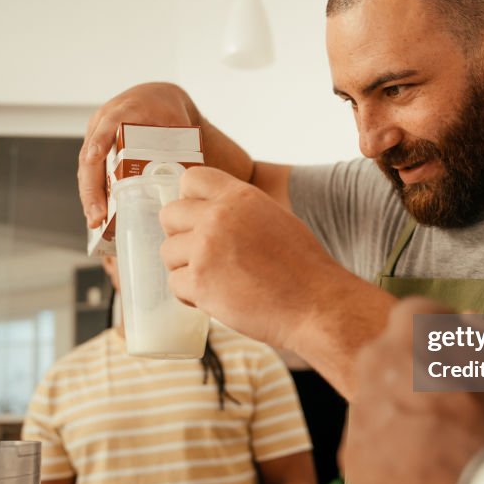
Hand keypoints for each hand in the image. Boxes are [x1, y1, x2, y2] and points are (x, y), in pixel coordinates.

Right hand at [79, 82, 198, 227]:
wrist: (156, 101)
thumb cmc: (166, 110)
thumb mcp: (177, 119)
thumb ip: (182, 142)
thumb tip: (191, 176)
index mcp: (124, 110)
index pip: (110, 123)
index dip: (100, 140)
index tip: (94, 157)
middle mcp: (103, 122)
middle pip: (91, 155)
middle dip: (92, 187)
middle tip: (97, 214)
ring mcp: (96, 137)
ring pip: (88, 169)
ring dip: (90, 197)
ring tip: (95, 221)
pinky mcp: (96, 152)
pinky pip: (92, 175)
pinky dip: (94, 195)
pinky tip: (98, 217)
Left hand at [159, 166, 355, 351]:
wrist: (315, 304)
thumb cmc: (301, 267)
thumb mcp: (273, 217)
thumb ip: (239, 210)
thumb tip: (207, 212)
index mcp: (240, 196)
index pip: (190, 179)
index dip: (189, 199)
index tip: (197, 218)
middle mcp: (219, 217)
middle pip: (169, 215)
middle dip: (181, 236)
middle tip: (203, 255)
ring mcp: (206, 249)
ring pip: (168, 252)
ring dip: (185, 268)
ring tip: (215, 280)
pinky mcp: (200, 282)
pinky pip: (174, 283)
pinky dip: (190, 294)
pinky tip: (216, 297)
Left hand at [345, 297, 483, 483]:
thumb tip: (469, 321)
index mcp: (418, 334)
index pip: (415, 313)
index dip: (439, 333)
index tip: (456, 354)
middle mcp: (380, 367)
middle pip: (386, 357)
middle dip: (410, 372)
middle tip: (446, 403)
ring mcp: (363, 415)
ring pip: (375, 404)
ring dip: (400, 415)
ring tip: (440, 447)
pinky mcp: (354, 461)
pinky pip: (370, 447)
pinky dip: (391, 456)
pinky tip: (424, 475)